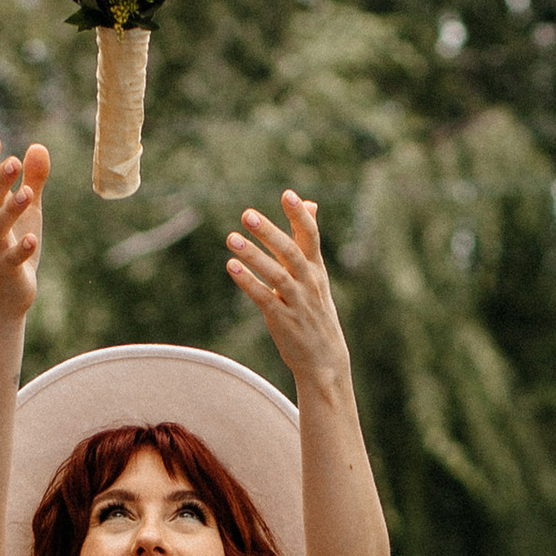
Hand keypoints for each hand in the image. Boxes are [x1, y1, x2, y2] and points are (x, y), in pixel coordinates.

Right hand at [0, 132, 47, 321]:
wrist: (6, 297)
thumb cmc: (15, 249)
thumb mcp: (28, 212)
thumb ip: (33, 181)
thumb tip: (37, 146)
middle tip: (13, 161)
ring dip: (11, 210)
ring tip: (26, 194)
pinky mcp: (7, 271)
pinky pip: (11, 259)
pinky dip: (20, 248)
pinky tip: (32, 239)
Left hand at [226, 193, 347, 384]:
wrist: (325, 360)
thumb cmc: (315, 312)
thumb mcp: (316, 274)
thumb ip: (306, 240)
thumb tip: (310, 203)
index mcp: (317, 269)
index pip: (310, 236)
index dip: (300, 215)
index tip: (287, 194)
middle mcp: (309, 283)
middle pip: (290, 252)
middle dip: (270, 232)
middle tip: (247, 214)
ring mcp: (297, 302)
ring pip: (276, 274)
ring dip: (253, 256)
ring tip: (231, 238)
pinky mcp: (282, 320)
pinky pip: (264, 298)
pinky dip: (248, 282)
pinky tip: (231, 267)